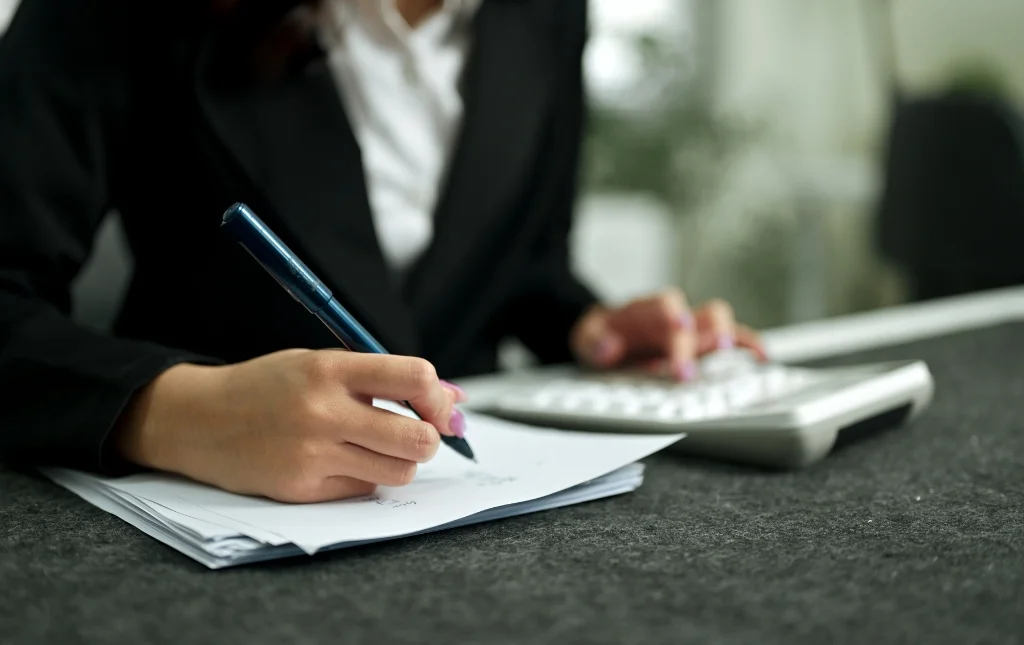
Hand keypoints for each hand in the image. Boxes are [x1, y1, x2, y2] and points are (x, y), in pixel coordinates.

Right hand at [114, 350, 467, 502]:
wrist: (200, 419)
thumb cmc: (269, 387)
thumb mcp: (321, 363)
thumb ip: (384, 378)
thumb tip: (453, 400)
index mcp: (330, 369)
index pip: (414, 377)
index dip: (437, 396)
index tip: (437, 405)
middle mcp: (323, 412)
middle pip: (418, 438)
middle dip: (431, 438)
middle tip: (419, 434)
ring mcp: (312, 455)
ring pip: (399, 471)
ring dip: (400, 461)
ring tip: (375, 446)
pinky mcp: (303, 489)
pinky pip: (364, 490)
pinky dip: (365, 477)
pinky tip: (340, 461)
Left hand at [569, 288, 766, 379]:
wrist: (604, 333)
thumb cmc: (600, 337)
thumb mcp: (585, 339)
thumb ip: (594, 342)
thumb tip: (608, 347)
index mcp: (645, 310)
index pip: (663, 306)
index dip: (673, 315)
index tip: (679, 327)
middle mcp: (674, 314)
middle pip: (699, 315)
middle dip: (706, 336)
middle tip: (708, 363)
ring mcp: (691, 327)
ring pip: (719, 322)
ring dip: (733, 338)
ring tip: (745, 359)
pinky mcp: (701, 342)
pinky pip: (731, 338)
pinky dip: (748, 346)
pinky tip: (761, 358)